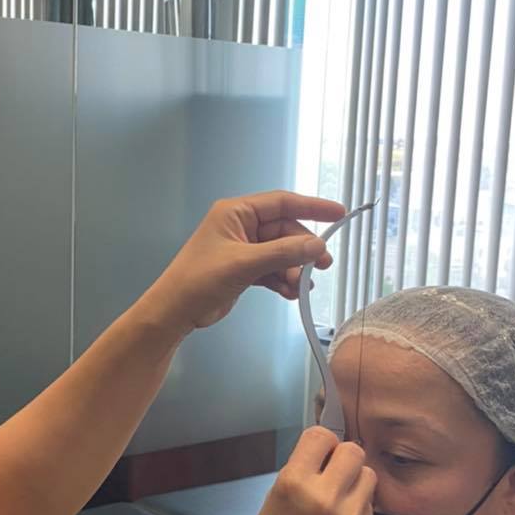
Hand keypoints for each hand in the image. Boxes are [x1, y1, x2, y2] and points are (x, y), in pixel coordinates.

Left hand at [142, 191, 345, 334]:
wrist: (174, 312)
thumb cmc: (201, 280)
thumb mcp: (244, 264)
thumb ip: (283, 253)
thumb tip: (317, 246)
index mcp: (236, 212)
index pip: (282, 203)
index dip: (312, 207)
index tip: (339, 215)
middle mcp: (241, 226)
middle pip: (285, 231)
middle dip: (303, 250)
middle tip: (322, 267)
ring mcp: (243, 249)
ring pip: (281, 253)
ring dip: (294, 270)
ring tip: (302, 288)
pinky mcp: (244, 270)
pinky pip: (273, 270)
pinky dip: (284, 281)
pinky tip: (292, 294)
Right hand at [245, 428, 374, 514]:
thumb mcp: (274, 496)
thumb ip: (301, 471)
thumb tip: (325, 453)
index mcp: (294, 482)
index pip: (322, 435)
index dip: (321, 443)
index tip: (318, 454)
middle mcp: (325, 496)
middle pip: (353, 451)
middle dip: (343, 457)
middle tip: (333, 472)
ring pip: (368, 475)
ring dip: (355, 480)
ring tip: (341, 495)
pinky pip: (369, 505)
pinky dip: (358, 507)